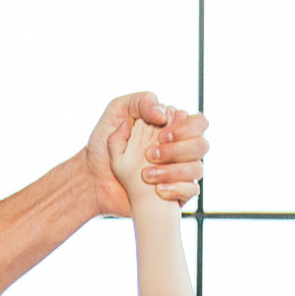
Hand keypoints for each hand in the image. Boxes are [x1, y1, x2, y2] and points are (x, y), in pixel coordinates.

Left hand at [81, 92, 207, 216]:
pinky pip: (191, 192)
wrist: (92, 179)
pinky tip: (157, 190)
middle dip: (178, 150)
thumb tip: (165, 114)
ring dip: (174, 171)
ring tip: (146, 175)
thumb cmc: (102, 143)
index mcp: (170, 127)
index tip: (160, 135)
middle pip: (201, 145)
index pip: (198, 122)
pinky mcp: (175, 193)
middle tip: (150, 155)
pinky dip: (176, 189)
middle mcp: (179, 148)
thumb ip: (141, 102)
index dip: (186, 128)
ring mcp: (178, 172)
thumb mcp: (117, 112)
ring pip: (197, 169)